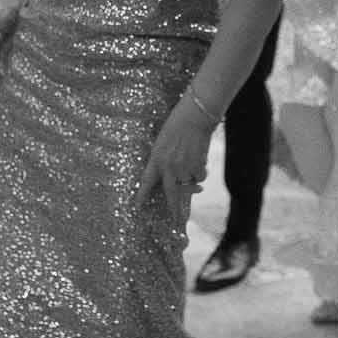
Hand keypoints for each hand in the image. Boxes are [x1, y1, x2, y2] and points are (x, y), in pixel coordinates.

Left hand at [138, 92, 216, 222]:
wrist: (195, 116)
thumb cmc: (177, 125)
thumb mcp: (163, 143)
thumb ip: (163, 161)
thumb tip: (172, 177)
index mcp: (156, 159)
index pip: (146, 182)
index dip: (141, 196)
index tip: (136, 207)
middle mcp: (169, 167)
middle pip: (172, 194)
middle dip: (174, 209)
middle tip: (176, 221)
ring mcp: (184, 167)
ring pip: (189, 184)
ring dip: (193, 184)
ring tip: (194, 174)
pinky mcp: (198, 165)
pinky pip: (200, 176)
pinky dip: (201, 173)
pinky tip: (200, 162)